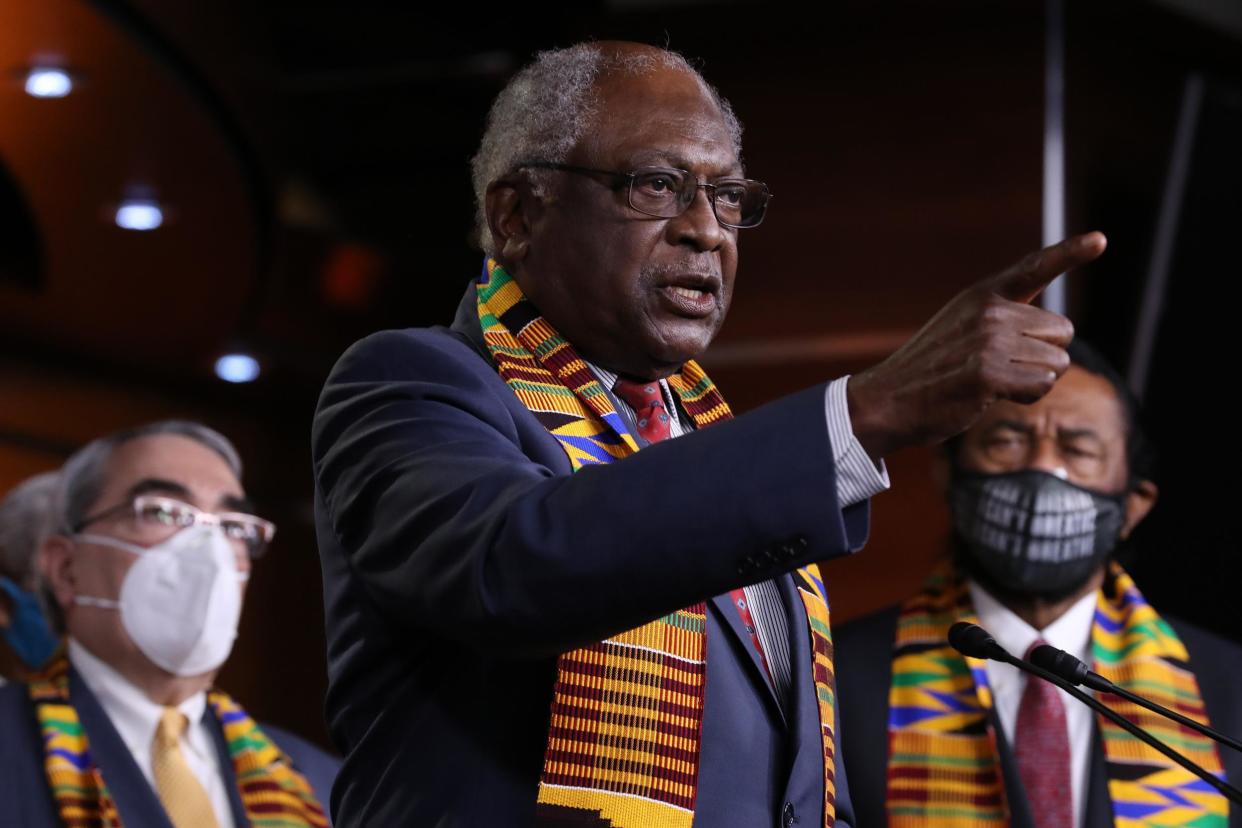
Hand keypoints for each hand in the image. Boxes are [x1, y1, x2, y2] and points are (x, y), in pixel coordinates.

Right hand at [846, 232, 1106, 458]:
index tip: (1100, 240)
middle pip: (1062, 331)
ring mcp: (988, 341)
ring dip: (1034, 379)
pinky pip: (1040, 385)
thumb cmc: (931, 370)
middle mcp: (989, 311)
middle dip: (1043, 354)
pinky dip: (1025, 396)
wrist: (888, 400)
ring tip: (992, 382)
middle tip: (1000, 366)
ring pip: (1056, 362)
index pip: (1035, 267)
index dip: (1070, 252)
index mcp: (983, 295)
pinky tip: (991, 395)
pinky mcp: (987, 373)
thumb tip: (1058, 339)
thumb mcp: (961, 327)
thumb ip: (1004, 320)